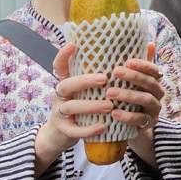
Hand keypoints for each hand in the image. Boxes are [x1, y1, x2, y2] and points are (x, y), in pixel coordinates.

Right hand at [38, 43, 112, 157]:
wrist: (60, 135)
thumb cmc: (79, 108)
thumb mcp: (83, 92)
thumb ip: (96, 79)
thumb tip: (120, 58)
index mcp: (67, 83)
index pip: (59, 66)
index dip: (63, 55)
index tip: (73, 44)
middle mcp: (60, 96)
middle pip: (66, 84)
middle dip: (84, 81)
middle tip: (104, 79)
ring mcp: (60, 113)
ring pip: (71, 107)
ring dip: (91, 105)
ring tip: (109, 106)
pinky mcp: (64, 130)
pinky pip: (74, 130)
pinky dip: (89, 129)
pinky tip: (103, 126)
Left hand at [107, 43, 163, 134]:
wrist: (133, 128)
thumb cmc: (131, 99)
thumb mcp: (133, 83)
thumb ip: (139, 65)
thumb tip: (150, 42)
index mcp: (154, 82)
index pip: (154, 70)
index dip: (143, 64)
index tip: (128, 61)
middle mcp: (158, 95)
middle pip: (150, 83)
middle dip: (133, 76)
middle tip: (115, 71)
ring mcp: (154, 110)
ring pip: (146, 100)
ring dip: (128, 95)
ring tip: (110, 93)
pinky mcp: (147, 125)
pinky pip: (140, 120)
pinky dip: (127, 116)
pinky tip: (114, 113)